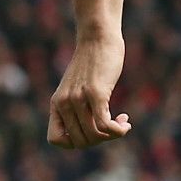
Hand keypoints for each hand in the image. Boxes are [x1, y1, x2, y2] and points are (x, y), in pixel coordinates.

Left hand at [48, 31, 132, 149]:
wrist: (97, 37)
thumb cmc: (92, 64)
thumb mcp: (78, 87)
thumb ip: (78, 107)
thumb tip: (93, 132)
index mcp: (57, 104)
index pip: (55, 140)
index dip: (74, 143)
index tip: (90, 132)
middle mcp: (64, 103)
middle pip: (80, 142)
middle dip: (100, 140)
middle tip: (112, 127)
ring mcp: (78, 98)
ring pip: (94, 136)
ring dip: (112, 135)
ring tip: (122, 123)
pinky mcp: (96, 93)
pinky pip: (105, 126)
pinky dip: (118, 131)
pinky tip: (125, 122)